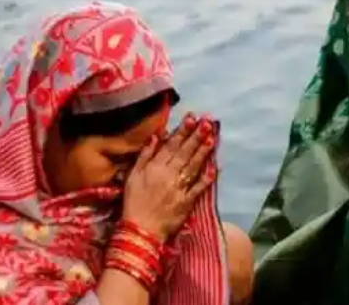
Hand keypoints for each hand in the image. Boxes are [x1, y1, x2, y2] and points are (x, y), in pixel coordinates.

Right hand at [122, 114, 217, 240]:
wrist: (140, 231)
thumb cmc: (134, 203)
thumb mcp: (132, 177)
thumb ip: (144, 156)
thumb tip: (156, 137)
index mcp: (154, 168)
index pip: (171, 146)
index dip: (183, 131)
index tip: (192, 118)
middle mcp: (168, 175)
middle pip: (185, 153)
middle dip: (197, 136)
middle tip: (208, 122)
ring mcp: (180, 188)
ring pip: (194, 166)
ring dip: (204, 151)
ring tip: (213, 137)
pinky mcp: (188, 201)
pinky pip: (199, 187)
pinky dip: (208, 177)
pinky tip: (216, 166)